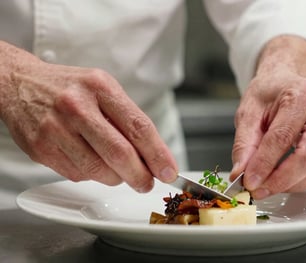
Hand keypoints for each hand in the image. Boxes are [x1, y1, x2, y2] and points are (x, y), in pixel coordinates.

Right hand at [0, 50, 177, 191]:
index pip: (139, 126)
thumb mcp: (102, 88)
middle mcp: (77, 106)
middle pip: (120, 153)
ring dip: (117, 178)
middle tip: (147, 183)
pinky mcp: (41, 148)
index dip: (158, 154)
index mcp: (100, 87)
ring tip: (120, 173)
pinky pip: (77, 174)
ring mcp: (56, 128)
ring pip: (98, 170)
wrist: (20, 83)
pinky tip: (91, 161)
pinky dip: (92, 175)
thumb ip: (127, 119)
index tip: (169, 171)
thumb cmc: (70, 88)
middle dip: (140, 176)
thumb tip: (152, 155)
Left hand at [230, 68, 305, 198]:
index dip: (264, 164)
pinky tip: (282, 178)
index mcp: (302, 94)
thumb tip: (241, 173)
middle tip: (258, 189)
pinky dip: (301, 182)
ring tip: (266, 184)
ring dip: (291, 185)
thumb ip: (244, 144)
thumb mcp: (248, 112)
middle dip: (281, 180)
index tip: (249, 181)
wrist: (286, 83)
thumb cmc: (268, 93)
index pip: (283, 137)